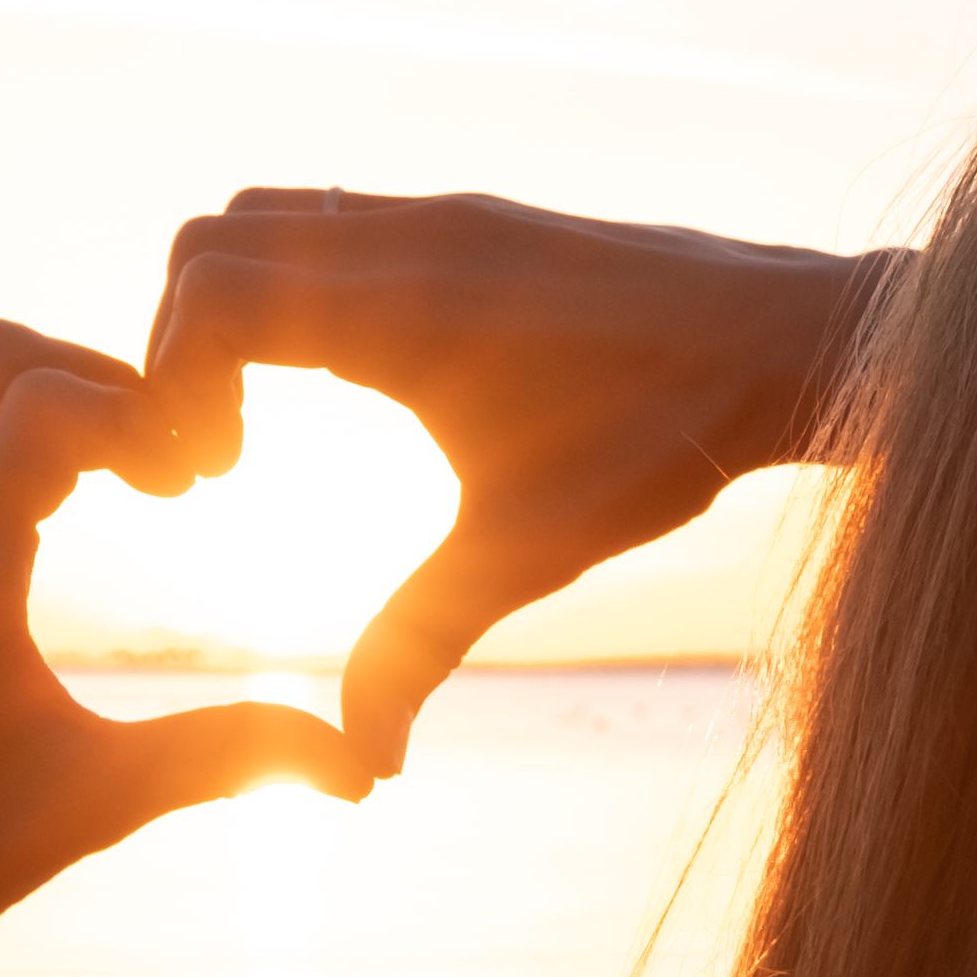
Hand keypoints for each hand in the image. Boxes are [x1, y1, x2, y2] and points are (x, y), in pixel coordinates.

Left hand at [0, 320, 372, 976]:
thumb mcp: (99, 801)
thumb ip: (230, 757)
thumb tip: (363, 768)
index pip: (47, 401)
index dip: (143, 413)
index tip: (195, 484)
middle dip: (95, 379)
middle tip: (160, 463)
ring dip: (31, 393)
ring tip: (108, 473)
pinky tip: (39, 512)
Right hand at [147, 190, 899, 776]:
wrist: (802, 343)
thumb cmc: (667, 444)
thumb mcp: (528, 551)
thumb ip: (419, 643)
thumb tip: (360, 763)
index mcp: (402, 307)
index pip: (214, 295)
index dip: (174, 382)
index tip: (217, 477)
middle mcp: (410, 237)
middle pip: (213, 239)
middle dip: (182, 342)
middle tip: (223, 450)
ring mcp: (442, 214)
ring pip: (271, 214)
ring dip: (235, 305)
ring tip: (268, 411)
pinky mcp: (475, 217)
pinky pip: (338, 218)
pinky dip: (301, 284)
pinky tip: (352, 380)